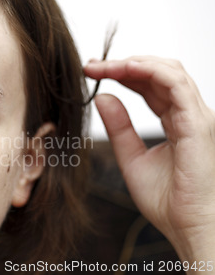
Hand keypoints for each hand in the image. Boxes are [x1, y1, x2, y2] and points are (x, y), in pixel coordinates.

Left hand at [84, 56, 214, 267]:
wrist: (187, 226)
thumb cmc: (166, 199)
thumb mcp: (131, 157)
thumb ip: (119, 127)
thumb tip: (102, 97)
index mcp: (175, 120)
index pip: (149, 85)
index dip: (121, 73)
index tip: (91, 72)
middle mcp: (188, 113)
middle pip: (157, 73)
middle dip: (123, 64)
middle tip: (92, 66)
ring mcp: (195, 116)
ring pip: (169, 71)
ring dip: (134, 63)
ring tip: (104, 65)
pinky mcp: (197, 123)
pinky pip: (177, 86)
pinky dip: (151, 71)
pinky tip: (126, 69)